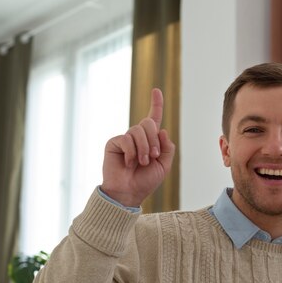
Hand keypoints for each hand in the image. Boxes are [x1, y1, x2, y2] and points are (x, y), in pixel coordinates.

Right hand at [100, 88, 174, 206]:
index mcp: (150, 140)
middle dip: (153, 140)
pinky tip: (128, 163)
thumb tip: (163, 130)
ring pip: (138, 131)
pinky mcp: (114, 143)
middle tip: (152, 157)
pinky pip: (126, 139)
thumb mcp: (164, 165)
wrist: (129, 192)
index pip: (154, 118)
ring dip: (143, 148)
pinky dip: (131, 152)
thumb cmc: (145, 181)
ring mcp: (125, 139)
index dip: (156, 104)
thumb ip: (167, 148)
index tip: (156, 90)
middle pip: (148, 123)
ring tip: (142, 162)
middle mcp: (137, 137)